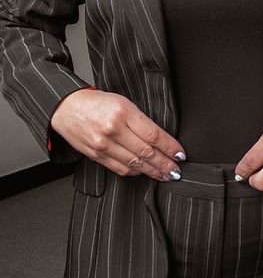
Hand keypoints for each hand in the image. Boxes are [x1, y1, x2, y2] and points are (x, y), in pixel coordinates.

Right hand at [50, 89, 186, 180]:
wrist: (67, 107)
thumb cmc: (96, 102)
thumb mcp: (122, 102)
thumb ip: (140, 120)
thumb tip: (160, 139)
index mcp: (123, 112)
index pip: (153, 134)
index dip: (170, 147)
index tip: (180, 154)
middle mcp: (113, 129)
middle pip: (146, 152)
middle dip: (165, 164)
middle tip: (176, 171)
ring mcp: (103, 144)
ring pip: (134, 163)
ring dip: (153, 171)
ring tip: (165, 175)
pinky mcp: (96, 155)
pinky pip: (120, 168)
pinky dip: (135, 172)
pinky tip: (144, 173)